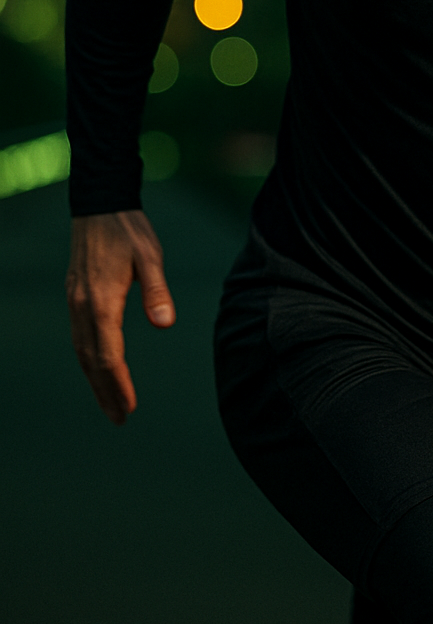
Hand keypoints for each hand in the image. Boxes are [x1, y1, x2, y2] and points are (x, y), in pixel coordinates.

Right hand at [66, 210, 175, 424]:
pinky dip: (88, 359)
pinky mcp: (75, 297)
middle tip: (119, 419)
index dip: (119, 384)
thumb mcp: (150, 256)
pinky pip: (79, 337)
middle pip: (91, 360)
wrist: (100, 204)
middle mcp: (82, 306)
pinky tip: (98, 369)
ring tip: (110, 403)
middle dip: (105, 392)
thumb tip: (165, 324)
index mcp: (101, 301)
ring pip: (81, 351)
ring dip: (95, 380)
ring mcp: (75, 302)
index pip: (108, 354)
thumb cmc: (129, 230)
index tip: (129, 406)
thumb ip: (157, 290)